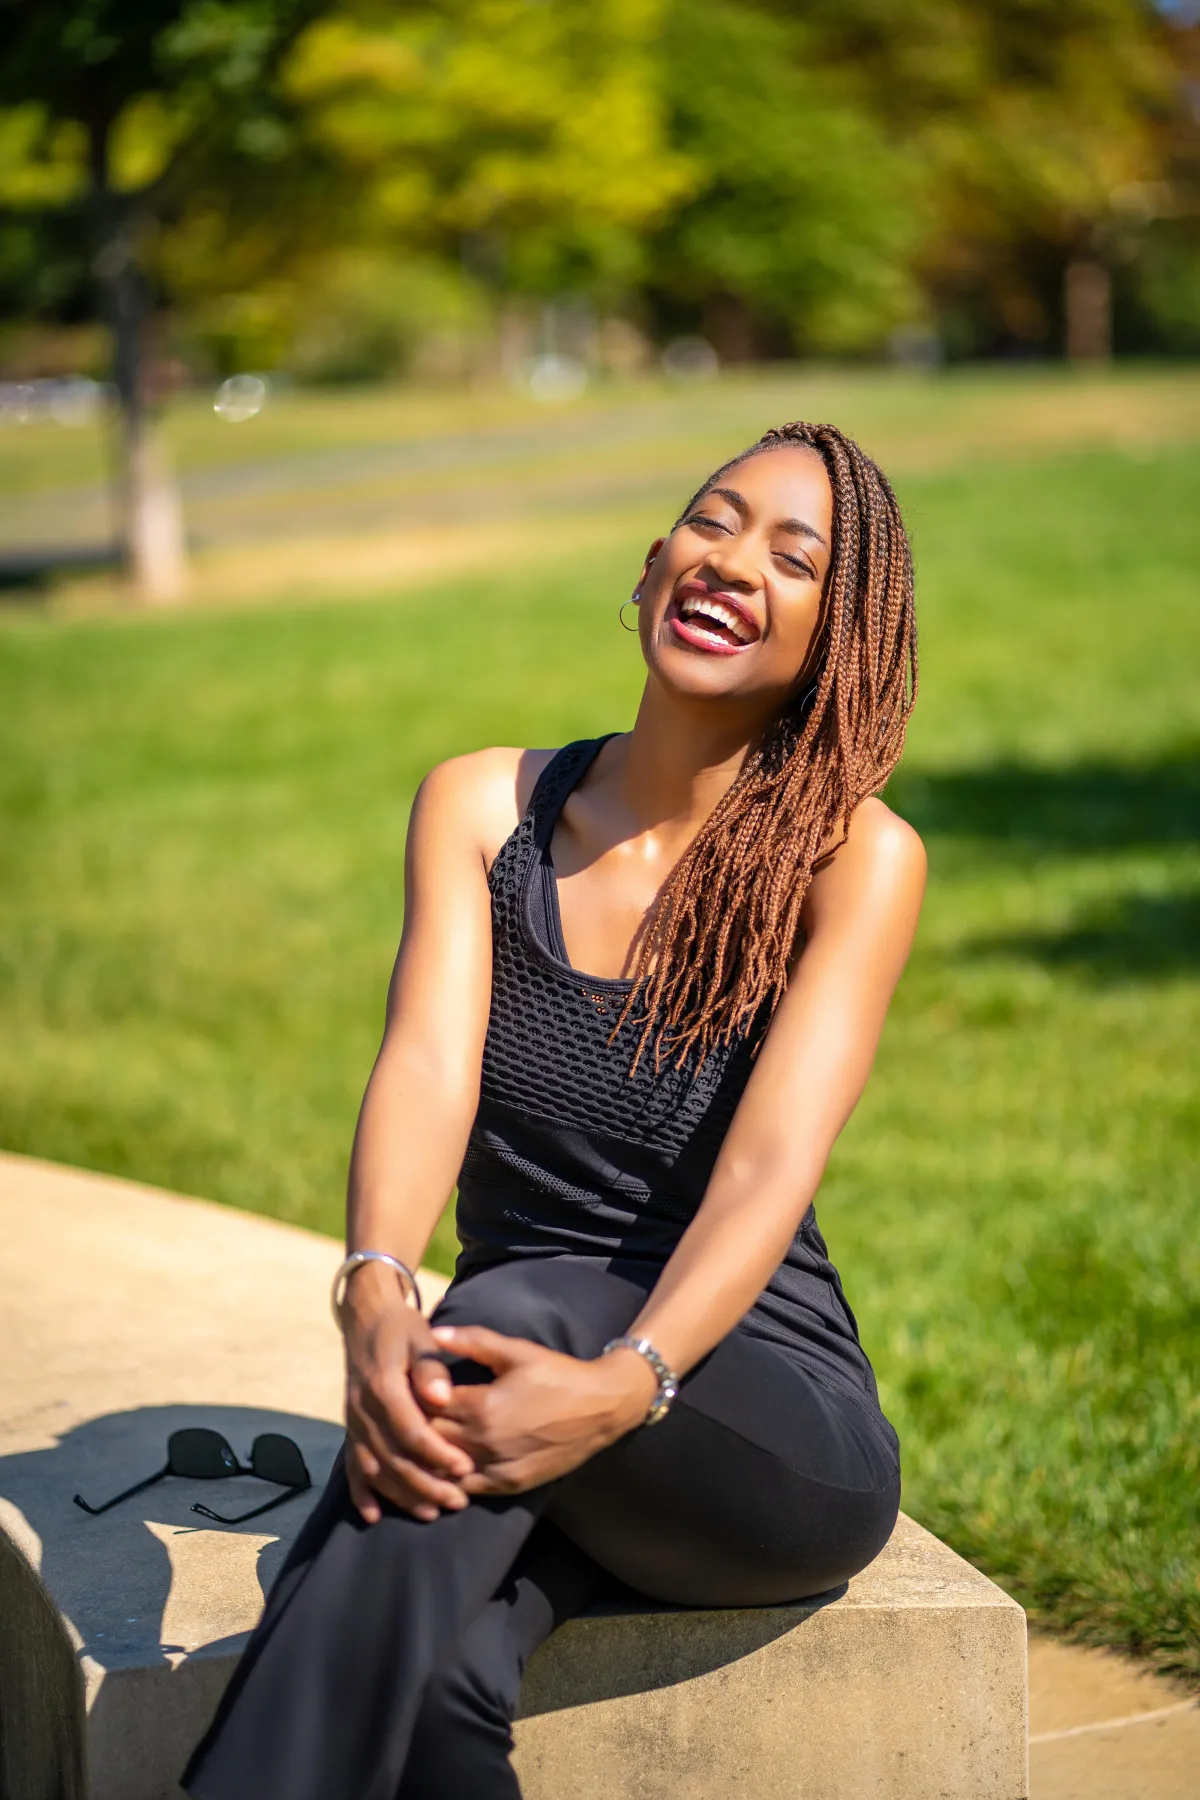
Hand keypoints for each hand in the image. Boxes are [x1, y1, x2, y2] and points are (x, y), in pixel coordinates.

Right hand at [341, 1272, 476, 1523]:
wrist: (367, 1321)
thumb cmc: (402, 1330)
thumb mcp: (421, 1337)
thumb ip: (430, 1368)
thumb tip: (441, 1397)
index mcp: (383, 1387)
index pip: (411, 1431)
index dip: (437, 1453)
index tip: (465, 1468)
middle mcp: (363, 1410)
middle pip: (393, 1458)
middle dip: (425, 1484)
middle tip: (458, 1501)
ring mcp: (353, 1422)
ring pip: (374, 1468)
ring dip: (401, 1494)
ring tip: (432, 1512)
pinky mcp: (350, 1428)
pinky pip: (351, 1465)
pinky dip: (360, 1492)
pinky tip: (373, 1515)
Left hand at [425, 1326, 658, 1495]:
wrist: (600, 1409)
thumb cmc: (557, 1374)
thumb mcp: (516, 1351)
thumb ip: (473, 1341)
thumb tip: (434, 1334)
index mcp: (482, 1406)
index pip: (428, 1407)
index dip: (414, 1398)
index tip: (406, 1390)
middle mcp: (485, 1442)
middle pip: (431, 1440)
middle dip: (416, 1428)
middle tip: (406, 1417)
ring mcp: (497, 1468)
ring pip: (444, 1469)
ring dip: (429, 1458)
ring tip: (418, 1443)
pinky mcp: (509, 1485)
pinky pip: (466, 1488)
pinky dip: (450, 1479)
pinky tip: (443, 1468)